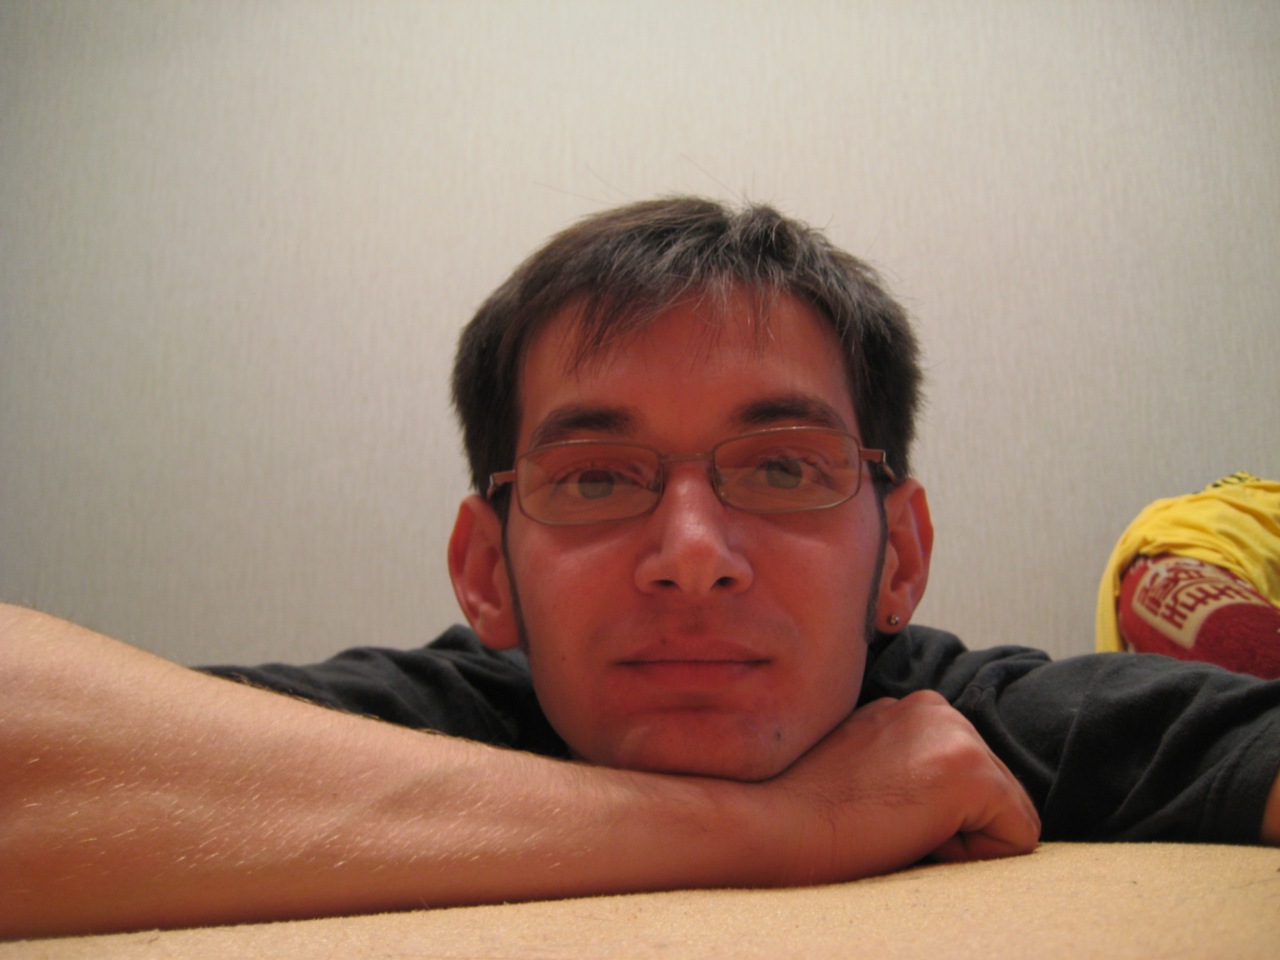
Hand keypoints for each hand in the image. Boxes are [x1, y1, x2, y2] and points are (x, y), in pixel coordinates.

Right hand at [756, 690, 1040, 883]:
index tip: (879, 810)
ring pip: (1010, 813)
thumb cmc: (810, 808)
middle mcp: (940, 709)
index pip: (967, 776)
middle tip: (887, 822)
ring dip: (962, 836)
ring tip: (898, 826)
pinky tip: (917, 836)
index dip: (933, 814)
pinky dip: (975, 855)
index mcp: (916, 707)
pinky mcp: (969, 771)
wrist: (779, 822)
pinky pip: (1019, 835)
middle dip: (955, 823)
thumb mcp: (866, 764)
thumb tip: (937, 791)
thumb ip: (905, 759)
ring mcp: (957, 736)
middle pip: (995, 793)